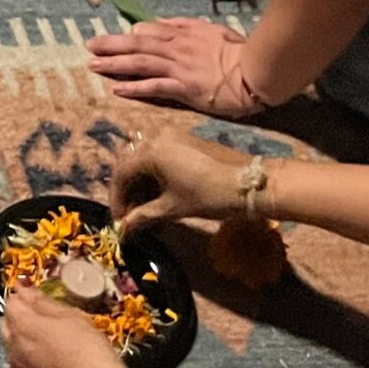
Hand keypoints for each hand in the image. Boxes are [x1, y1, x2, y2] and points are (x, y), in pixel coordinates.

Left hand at [1, 289, 154, 367]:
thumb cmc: (91, 355)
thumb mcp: (74, 319)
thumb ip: (45, 304)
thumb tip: (26, 291)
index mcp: (21, 324)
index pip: (11, 301)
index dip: (24, 297)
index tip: (39, 296)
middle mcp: (13, 347)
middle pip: (8, 324)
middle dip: (21, 317)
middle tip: (48, 318)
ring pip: (14, 346)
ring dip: (26, 339)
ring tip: (54, 341)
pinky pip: (25, 365)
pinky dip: (33, 359)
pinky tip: (55, 363)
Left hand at [87, 17, 262, 117]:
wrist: (258, 70)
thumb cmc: (241, 51)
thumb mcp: (213, 30)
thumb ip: (185, 25)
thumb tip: (160, 22)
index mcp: (185, 35)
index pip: (150, 32)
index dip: (129, 35)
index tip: (111, 38)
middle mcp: (177, 49)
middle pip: (138, 45)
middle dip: (111, 45)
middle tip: (89, 46)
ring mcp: (179, 68)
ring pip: (140, 64)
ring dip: (114, 64)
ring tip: (93, 65)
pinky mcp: (185, 88)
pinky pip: (154, 87)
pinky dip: (134, 88)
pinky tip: (117, 90)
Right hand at [111, 128, 256, 234]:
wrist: (252, 183)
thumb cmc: (209, 195)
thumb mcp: (173, 208)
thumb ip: (143, 216)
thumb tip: (123, 230)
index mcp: (150, 151)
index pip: (121, 174)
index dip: (117, 199)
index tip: (119, 221)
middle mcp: (157, 137)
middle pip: (130, 164)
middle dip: (128, 191)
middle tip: (131, 215)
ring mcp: (172, 136)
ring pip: (145, 160)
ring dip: (141, 183)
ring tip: (145, 207)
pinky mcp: (185, 141)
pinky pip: (159, 156)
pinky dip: (155, 175)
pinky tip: (160, 193)